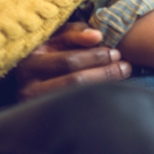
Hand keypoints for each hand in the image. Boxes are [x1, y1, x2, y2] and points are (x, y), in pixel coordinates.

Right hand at [15, 22, 131, 101]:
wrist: (32, 81)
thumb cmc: (49, 53)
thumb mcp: (57, 38)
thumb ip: (76, 33)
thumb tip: (97, 36)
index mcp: (30, 64)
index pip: (68, 61)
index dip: (95, 57)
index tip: (116, 53)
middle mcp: (28, 88)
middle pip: (74, 82)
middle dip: (104, 72)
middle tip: (125, 66)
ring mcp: (36, 108)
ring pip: (76, 98)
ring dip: (104, 86)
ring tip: (122, 75)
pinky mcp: (46, 121)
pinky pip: (76, 111)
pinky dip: (96, 101)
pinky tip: (111, 92)